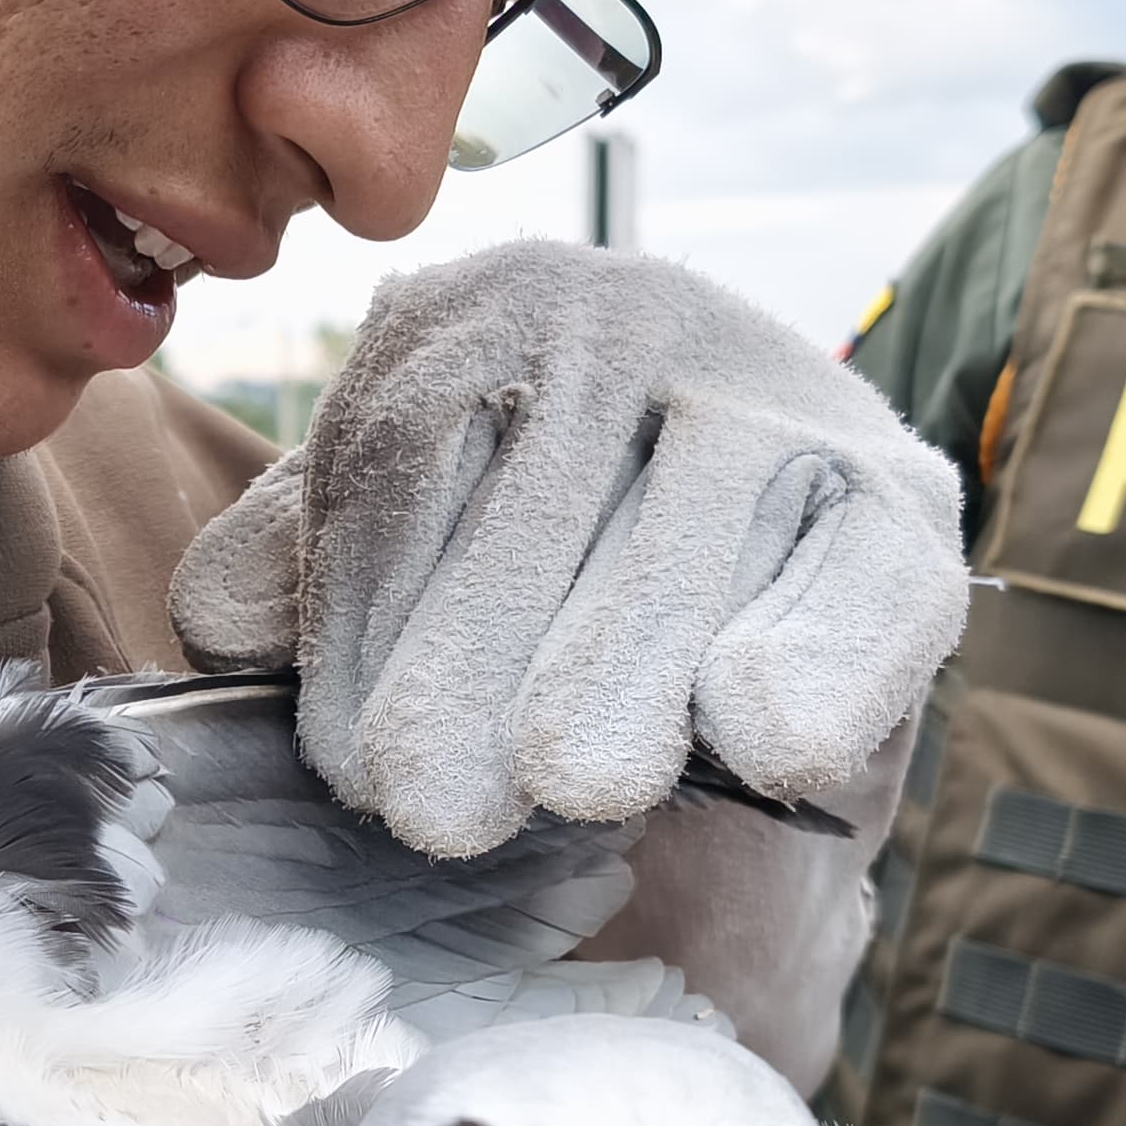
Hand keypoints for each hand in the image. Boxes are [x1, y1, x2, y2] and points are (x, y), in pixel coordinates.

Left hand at [169, 241, 971, 860]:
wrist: (742, 627)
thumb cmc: (529, 589)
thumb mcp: (394, 551)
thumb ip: (299, 568)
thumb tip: (220, 622)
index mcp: (492, 316)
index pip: (404, 455)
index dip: (364, 620)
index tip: (345, 766)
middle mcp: (641, 322)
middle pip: (541, 500)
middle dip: (477, 666)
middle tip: (436, 810)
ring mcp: (784, 403)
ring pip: (691, 542)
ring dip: (622, 671)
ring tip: (573, 785)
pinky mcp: (906, 507)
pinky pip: (858, 586)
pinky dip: (809, 662)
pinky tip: (752, 733)